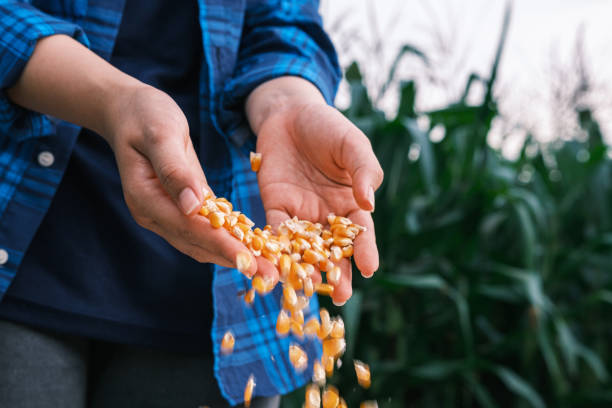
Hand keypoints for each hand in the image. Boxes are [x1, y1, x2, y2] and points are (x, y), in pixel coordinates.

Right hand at [102, 84, 258, 275]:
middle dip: (235, 259)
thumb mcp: (160, 134)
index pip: (190, 229)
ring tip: (267, 268)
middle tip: (270, 275)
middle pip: (199, 244)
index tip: (250, 262)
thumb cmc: (144, 116)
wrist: (128, 112)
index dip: (222, 246)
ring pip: (202, 244)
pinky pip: (204, 232)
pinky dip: (227, 242)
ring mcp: (164, 216)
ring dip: (234, 257)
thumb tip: (193, 206)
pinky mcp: (178, 210)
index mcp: (146, 199)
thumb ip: (175, 170)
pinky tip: (252, 248)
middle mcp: (154, 215)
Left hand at [255, 102, 383, 304]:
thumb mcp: (352, 143)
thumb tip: (369, 203)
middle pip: (334, 250)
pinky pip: (276, 232)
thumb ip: (363, 171)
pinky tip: (275, 266)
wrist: (289, 114)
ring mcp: (302, 215)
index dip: (366, 251)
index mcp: (352, 203)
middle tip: (340, 295)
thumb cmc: (328, 127)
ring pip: (305, 248)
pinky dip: (276, 249)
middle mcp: (328, 215)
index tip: (369, 269)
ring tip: (307, 289)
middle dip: (338, 273)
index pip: (362, 232)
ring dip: (306, 269)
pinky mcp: (276, 208)